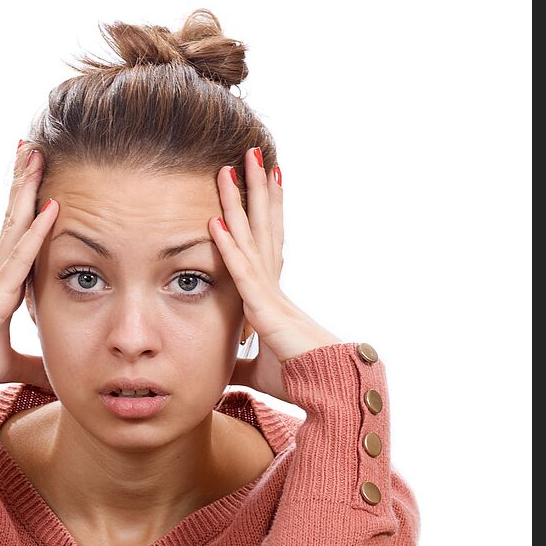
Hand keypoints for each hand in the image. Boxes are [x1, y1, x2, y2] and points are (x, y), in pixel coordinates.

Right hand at [0, 145, 57, 390]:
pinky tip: (52, 208)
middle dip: (22, 184)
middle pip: (13, 219)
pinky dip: (37, 231)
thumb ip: (32, 365)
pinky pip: (21, 256)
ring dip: (26, 190)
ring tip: (35, 155)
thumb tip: (57, 374)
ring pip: (15, 225)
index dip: (27, 209)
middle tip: (32, 150)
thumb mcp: (8, 363)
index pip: (18, 238)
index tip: (35, 183)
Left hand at [209, 147, 340, 402]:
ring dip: (242, 200)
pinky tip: (217, 221)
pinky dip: (229, 247)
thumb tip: (224, 366)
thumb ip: (241, 361)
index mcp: (272, 294)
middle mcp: (273, 284)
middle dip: (256, 189)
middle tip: (250, 153)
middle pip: (263, 225)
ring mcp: (270, 293)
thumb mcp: (259, 367)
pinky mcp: (265, 310)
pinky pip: (243, 272)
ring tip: (234, 165)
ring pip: (253, 237)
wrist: (327, 393)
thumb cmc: (301, 379)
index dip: (262, 211)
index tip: (258, 181)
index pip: (264, 242)